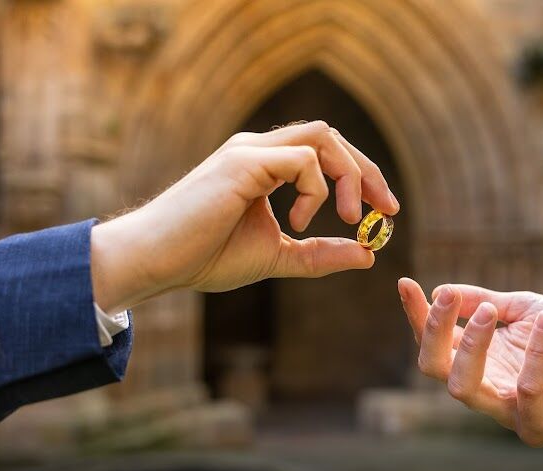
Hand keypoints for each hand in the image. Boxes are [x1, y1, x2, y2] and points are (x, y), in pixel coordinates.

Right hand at [91, 121, 399, 312]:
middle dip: (367, 172)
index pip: (326, 154)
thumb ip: (320, 253)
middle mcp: (260, 150)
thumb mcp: (278, 256)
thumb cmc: (206, 257)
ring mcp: (251, 151)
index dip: (362, 177)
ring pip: (322, 137)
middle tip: (386, 210)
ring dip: (348, 176)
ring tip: (348, 217)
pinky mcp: (244, 162)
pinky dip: (316, 189)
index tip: (384, 212)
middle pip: (331, 137)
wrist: (156, 261)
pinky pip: (302, 159)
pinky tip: (298, 220)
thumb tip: (368, 254)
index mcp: (266, 167)